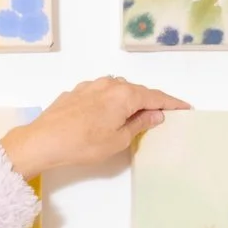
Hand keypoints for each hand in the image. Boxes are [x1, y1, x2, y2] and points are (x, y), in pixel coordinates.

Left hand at [0, 77, 188, 179]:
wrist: (42, 141)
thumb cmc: (83, 144)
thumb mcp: (118, 140)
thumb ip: (139, 124)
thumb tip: (155, 114)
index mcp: (124, 94)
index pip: (156, 96)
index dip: (172, 103)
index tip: (185, 108)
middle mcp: (109, 83)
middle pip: (137, 91)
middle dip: (150, 102)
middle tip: (161, 115)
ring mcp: (90, 86)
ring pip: (117, 90)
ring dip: (129, 101)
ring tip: (134, 117)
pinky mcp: (75, 92)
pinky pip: (101, 93)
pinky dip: (111, 101)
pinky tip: (107, 115)